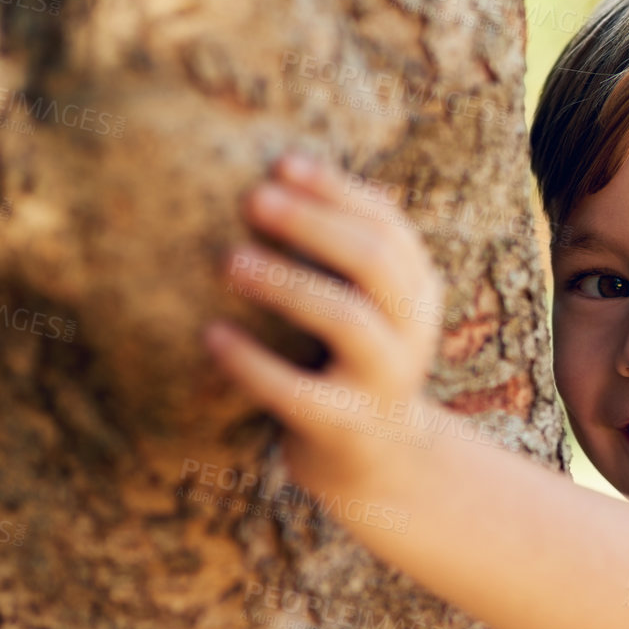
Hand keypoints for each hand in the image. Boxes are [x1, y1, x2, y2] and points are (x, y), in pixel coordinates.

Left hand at [203, 153, 447, 500]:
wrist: (378, 466)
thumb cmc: (348, 364)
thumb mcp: (364, 306)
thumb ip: (339, 254)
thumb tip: (278, 168)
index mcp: (416, 292)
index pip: (388, 225)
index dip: (337, 190)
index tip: (281, 163)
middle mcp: (411, 332)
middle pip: (375, 260)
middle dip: (313, 223)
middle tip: (251, 200)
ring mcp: (384, 381)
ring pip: (347, 319)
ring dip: (286, 283)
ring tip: (229, 263)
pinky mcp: (347, 427)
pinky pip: (297, 390)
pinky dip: (251, 361)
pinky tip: (212, 336)